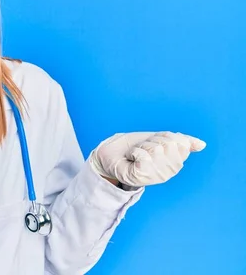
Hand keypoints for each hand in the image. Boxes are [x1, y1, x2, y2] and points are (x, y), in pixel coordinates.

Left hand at [88, 131, 205, 187]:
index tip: (153, 141)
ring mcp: (155, 176)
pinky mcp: (141, 177)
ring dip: (142, 146)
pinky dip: (135, 152)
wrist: (109, 153)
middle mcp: (168, 172)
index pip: (180, 142)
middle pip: (168, 144)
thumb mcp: (159, 139)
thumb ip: (181, 141)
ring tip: (136, 153)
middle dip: (152, 141)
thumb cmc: (134, 146)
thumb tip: (202, 145)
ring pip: (157, 150)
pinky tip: (131, 158)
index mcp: (175, 163)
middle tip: (142, 148)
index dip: (163, 136)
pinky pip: (145, 157)